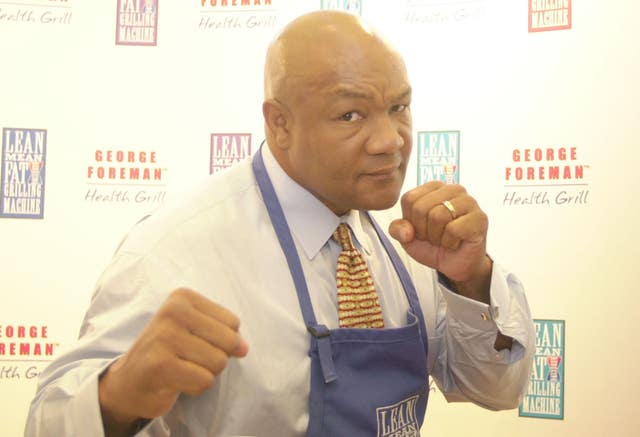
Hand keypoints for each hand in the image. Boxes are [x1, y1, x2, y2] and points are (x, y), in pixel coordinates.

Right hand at [98, 288, 248, 435]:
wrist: (128, 381)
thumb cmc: (169, 352)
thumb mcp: (195, 329)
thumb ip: (225, 333)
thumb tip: (244, 348)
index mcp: (183, 297)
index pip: (233, 323)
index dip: (223, 340)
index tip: (195, 342)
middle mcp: (172, 312)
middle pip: (229, 341)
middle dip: (217, 357)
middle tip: (190, 359)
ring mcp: (164, 338)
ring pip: (218, 362)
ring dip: (205, 373)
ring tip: (183, 368)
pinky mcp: (160, 366)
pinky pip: (204, 381)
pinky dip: (195, 387)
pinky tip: (176, 381)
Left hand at [388, 181, 490, 300]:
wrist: (456, 265)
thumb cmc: (434, 246)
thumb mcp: (407, 238)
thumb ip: (397, 229)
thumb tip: (406, 230)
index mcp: (433, 188)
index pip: (409, 199)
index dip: (411, 221)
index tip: (422, 229)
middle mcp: (452, 190)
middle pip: (422, 207)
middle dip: (423, 230)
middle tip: (434, 237)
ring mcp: (468, 202)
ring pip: (438, 216)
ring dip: (437, 237)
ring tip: (445, 239)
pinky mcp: (480, 217)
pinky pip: (454, 229)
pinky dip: (450, 243)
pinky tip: (456, 242)